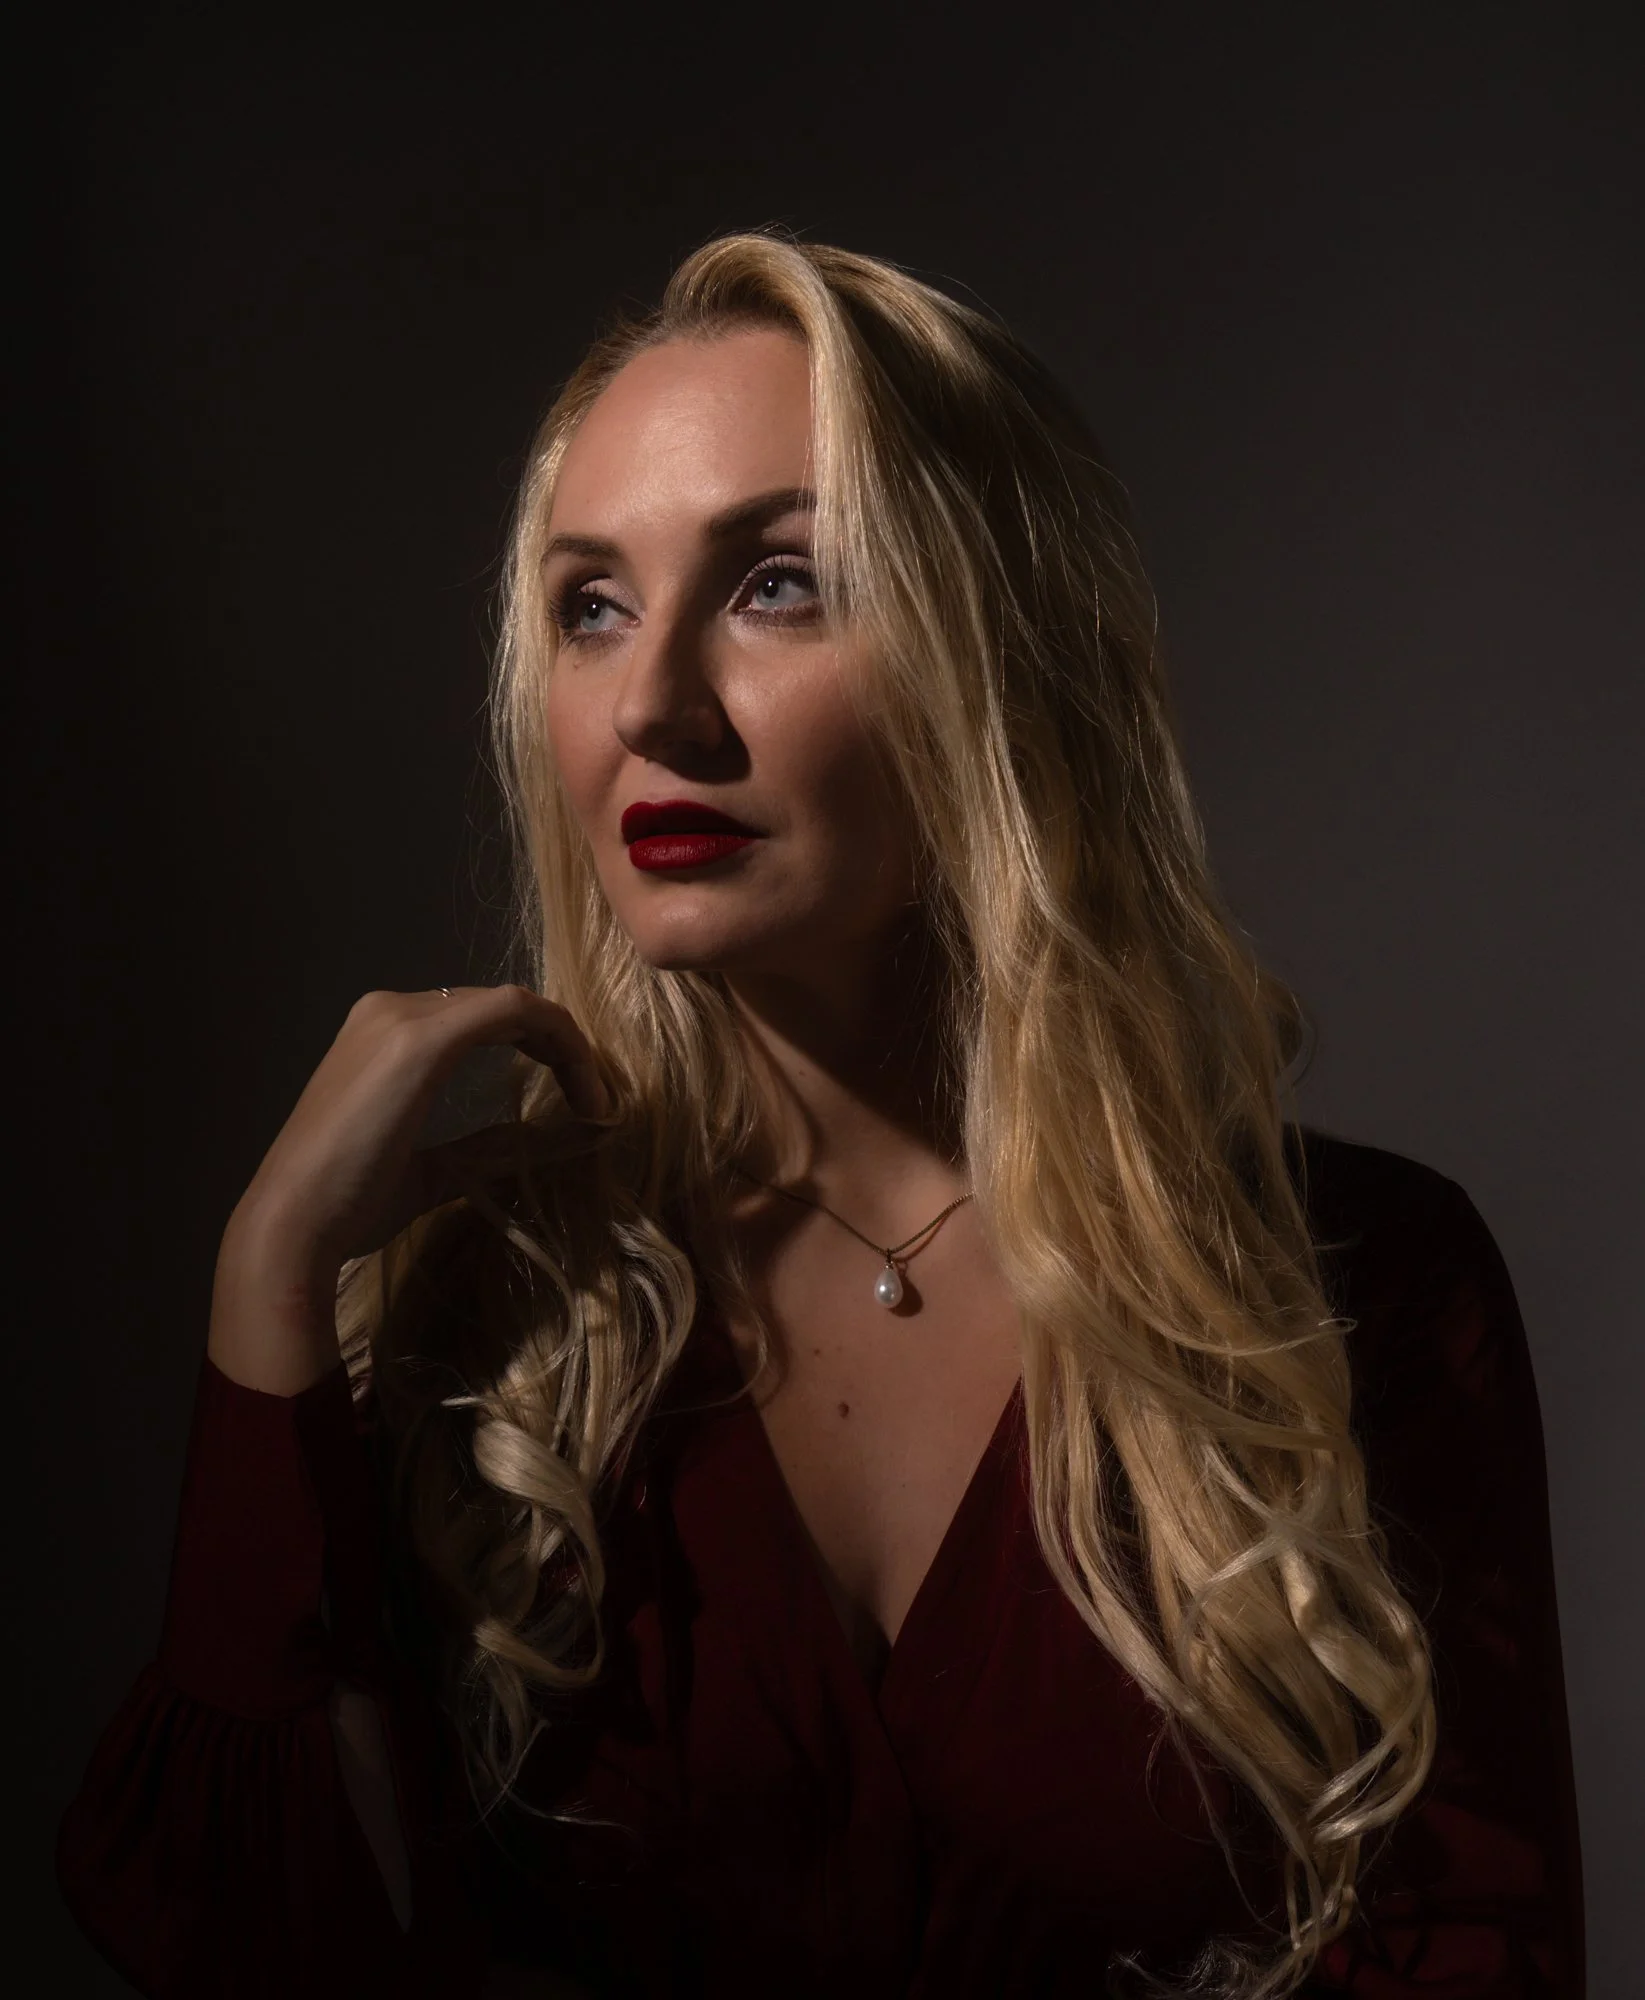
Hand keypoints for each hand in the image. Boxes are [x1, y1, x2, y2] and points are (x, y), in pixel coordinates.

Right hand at [209, 986, 610, 1392]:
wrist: (295, 1224)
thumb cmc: (350, 1205)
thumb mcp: (433, 1170)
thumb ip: (484, 1146)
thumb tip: (546, 1140)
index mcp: (383, 1035)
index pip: (481, 1019)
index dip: (541, 1047)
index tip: (581, 1098)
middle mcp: (390, 1011)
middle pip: (500, 1007)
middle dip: (560, 1045)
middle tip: (598, 1098)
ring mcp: (402, 1018)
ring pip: (512, 1004)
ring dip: (565, 1044)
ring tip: (597, 1098)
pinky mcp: (421, 1038)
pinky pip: (513, 1011)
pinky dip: (559, 1041)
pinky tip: (585, 1089)